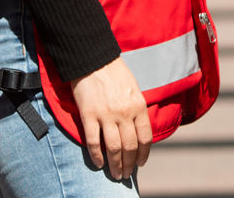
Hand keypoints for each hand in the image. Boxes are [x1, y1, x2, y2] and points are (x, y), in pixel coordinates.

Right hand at [69, 57, 150, 179]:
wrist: (93, 59)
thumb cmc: (115, 73)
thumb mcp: (134, 90)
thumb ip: (136, 110)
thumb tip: (136, 131)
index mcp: (138, 106)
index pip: (145, 138)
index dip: (144, 154)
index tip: (140, 163)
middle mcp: (124, 113)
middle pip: (130, 146)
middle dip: (129, 164)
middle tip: (126, 175)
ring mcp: (106, 115)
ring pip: (113, 148)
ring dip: (115, 165)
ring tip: (115, 174)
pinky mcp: (89, 115)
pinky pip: (93, 141)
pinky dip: (96, 156)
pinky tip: (99, 164)